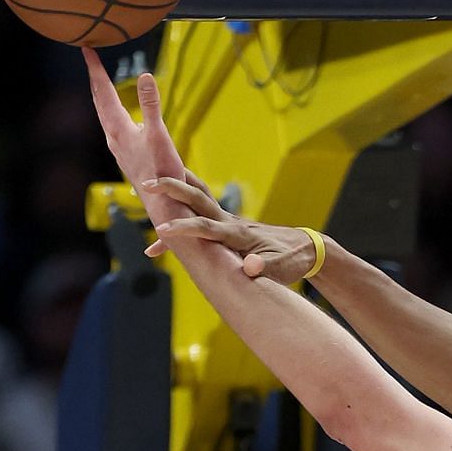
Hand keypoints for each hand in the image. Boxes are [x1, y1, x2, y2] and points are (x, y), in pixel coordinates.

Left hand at [83, 49, 195, 227]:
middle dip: (95, 80)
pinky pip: (114, 127)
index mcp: (118, 128)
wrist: (162, 206)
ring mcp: (118, 148)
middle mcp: (113, 137)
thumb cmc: (161, 174)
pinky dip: (112, 114)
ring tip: (99, 85)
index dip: (95, 69)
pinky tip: (119, 120)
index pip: (103, 92)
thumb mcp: (159, 135)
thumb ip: (151, 106)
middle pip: (99, 102)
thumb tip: (146, 76)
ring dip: (102, 97)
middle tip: (89, 60)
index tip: (86, 49)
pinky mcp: (126, 157)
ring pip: (105, 116)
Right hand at [145, 180, 323, 282]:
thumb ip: (265, 268)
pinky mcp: (225, 226)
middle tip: (146, 184)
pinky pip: (197, 215)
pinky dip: (178, 217)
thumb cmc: (293, 260)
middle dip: (172, 190)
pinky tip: (160, 229)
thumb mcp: (282, 268)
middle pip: (198, 200)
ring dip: (174, 190)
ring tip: (146, 182)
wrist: (305, 248)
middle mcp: (230, 222)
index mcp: (239, 233)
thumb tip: (249, 268)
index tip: (163, 230)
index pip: (208, 227)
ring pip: (197, 199)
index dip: (186, 229)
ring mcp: (227, 221)